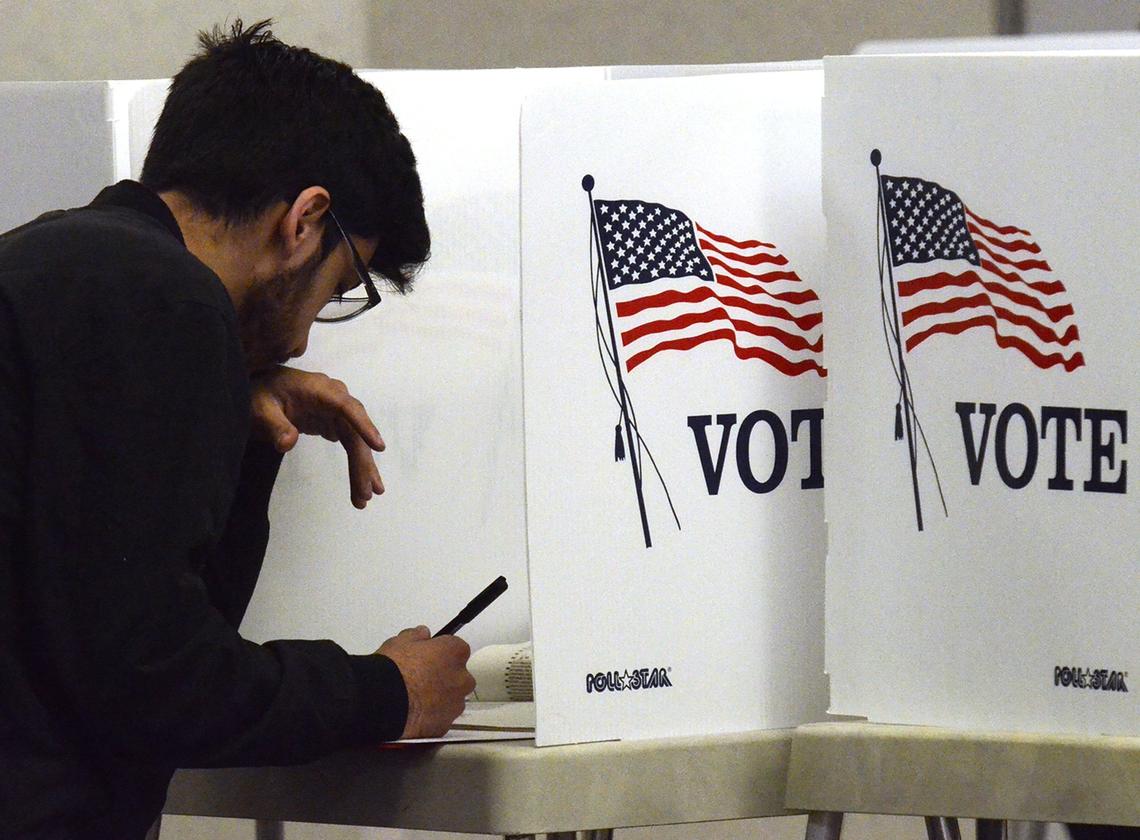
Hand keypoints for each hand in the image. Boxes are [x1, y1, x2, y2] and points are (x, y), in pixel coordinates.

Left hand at [250, 366, 384, 508]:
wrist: (261, 387)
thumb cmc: (261, 393)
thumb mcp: (261, 408)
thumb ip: (275, 425)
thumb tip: (287, 444)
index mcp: (320, 390)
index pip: (347, 408)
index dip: (363, 426)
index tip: (378, 446)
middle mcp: (336, 399)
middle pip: (355, 432)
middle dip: (362, 463)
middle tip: (366, 493)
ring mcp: (338, 412)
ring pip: (357, 442)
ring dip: (362, 469)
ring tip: (365, 499)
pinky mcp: (335, 423)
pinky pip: (351, 444)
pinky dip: (355, 465)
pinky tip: (359, 484)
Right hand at [378, 626, 474, 738]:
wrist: (383, 701)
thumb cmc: (393, 670)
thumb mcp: (400, 642)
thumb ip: (416, 635)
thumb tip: (421, 634)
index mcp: (455, 653)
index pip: (456, 649)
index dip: (441, 652)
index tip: (430, 655)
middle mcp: (462, 678)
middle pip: (458, 675)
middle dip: (444, 676)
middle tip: (421, 677)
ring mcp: (455, 704)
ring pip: (452, 698)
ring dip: (440, 698)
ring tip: (415, 698)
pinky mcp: (445, 725)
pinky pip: (442, 718)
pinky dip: (432, 716)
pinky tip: (414, 713)